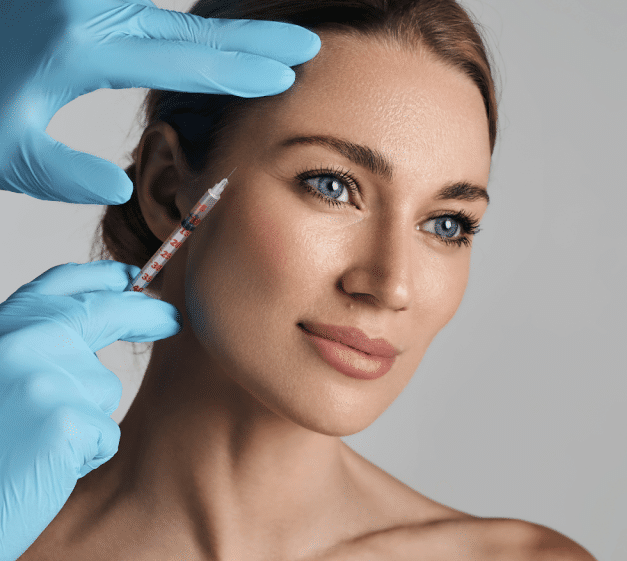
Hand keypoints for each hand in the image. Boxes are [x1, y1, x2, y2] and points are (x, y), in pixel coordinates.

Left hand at [0, 0, 320, 204]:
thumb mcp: (4, 150)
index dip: (241, 68)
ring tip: (272, 43)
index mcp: (81, 48)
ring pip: (169, 16)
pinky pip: (143, 12)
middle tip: (304, 44)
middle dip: (253, 39)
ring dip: (222, 33)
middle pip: (190, 28)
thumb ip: (62, 172)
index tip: (288, 72)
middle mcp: (88, 11)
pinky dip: (183, 28)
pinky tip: (208, 38)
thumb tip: (118, 186)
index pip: (185, 59)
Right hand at [0, 261, 181, 560]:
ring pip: (103, 390)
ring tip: (34, 443)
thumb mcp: (1, 378)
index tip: (130, 278)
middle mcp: (20, 340)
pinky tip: (46, 466)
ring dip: (84, 419)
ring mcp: (44, 377)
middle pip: (105, 312)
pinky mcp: (65, 420)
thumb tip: (95, 324)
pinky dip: (85, 454)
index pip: (60, 285)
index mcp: (1, 327)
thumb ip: (34, 348)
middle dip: (146, 313)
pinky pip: (104, 434)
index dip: (102, 278)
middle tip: (173, 318)